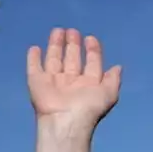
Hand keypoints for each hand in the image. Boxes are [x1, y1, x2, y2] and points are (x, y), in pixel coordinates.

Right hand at [29, 29, 121, 151]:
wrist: (65, 120)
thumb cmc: (89, 108)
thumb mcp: (109, 92)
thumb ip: (114, 79)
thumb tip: (118, 67)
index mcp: (89, 84)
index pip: (92, 62)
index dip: (92, 50)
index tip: (90, 38)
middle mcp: (71, 82)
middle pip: (72, 58)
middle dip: (73, 44)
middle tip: (73, 31)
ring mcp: (53, 82)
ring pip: (54, 59)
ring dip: (56, 45)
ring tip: (58, 31)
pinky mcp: (36, 82)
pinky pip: (34, 67)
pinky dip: (33, 58)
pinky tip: (35, 48)